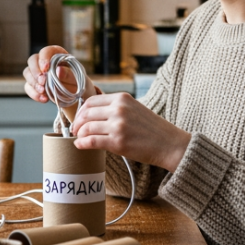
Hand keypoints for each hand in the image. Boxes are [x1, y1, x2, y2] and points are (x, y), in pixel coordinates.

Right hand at [22, 46, 97, 103]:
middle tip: (43, 82)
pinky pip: (28, 87)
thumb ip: (69, 75)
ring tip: (43, 91)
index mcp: (57, 55)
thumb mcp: (79, 79)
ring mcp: (38, 73)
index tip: (46, 68)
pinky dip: (34, 93)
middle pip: (32, 60)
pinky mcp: (35, 85)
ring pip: (27, 73)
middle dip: (35, 71)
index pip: (46, 51)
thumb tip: (59, 70)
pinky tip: (44, 99)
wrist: (76, 95)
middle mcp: (45, 62)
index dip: (44, 58)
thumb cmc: (78, 83)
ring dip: (33, 83)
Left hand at [69, 93, 191, 171]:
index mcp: (122, 98)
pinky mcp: (118, 142)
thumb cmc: (152, 129)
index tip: (79, 119)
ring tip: (79, 139)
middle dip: (77, 123)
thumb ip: (116, 108)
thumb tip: (93, 115)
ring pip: (87, 128)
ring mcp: (118, 126)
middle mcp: (119, 109)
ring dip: (79, 134)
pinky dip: (82, 143)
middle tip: (75, 130)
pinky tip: (80, 146)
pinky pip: (92, 141)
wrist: (169, 144)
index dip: (81, 111)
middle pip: (87, 114)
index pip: (91, 100)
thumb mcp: (134, 109)